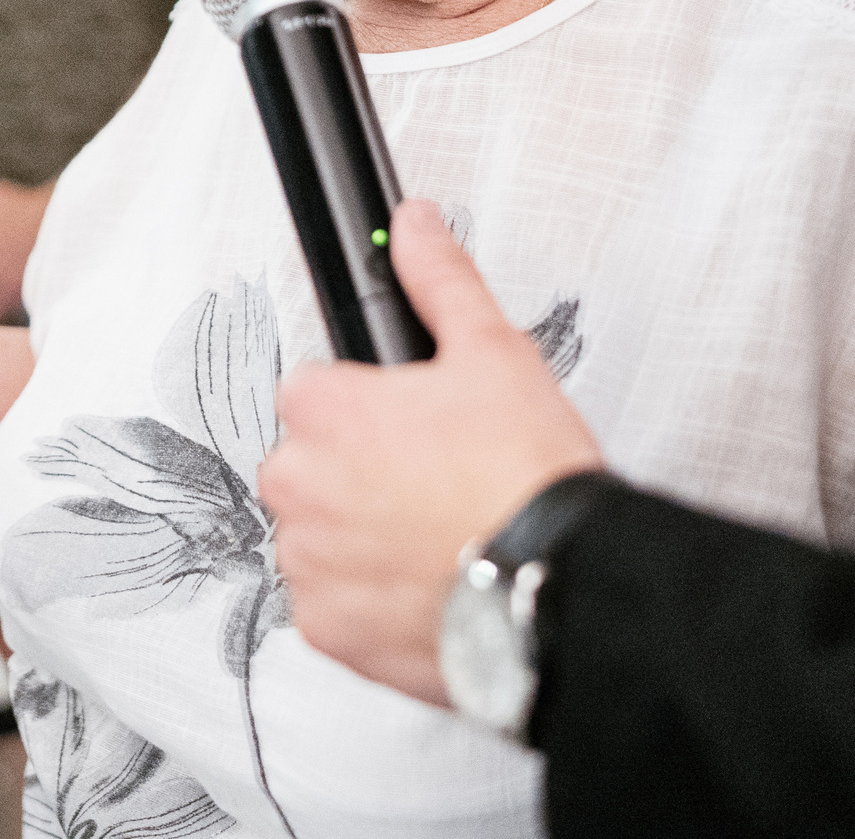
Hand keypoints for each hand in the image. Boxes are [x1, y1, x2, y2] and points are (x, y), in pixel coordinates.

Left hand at [256, 200, 605, 706]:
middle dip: (360, 471)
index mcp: (320, 408)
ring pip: (319, 534)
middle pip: (311, 464)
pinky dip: (369, 599)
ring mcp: (307, 558)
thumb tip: (416, 227)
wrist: (558, 586)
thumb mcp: (491, 351)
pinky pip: (331, 604)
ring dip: (361, 535)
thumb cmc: (524, 477)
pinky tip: (424, 584)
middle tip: (433, 483)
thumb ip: (439, 280)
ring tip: (436, 535)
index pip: (315, 391)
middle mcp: (296, 481)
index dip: (372, 408)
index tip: (412, 428)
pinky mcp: (325, 627)